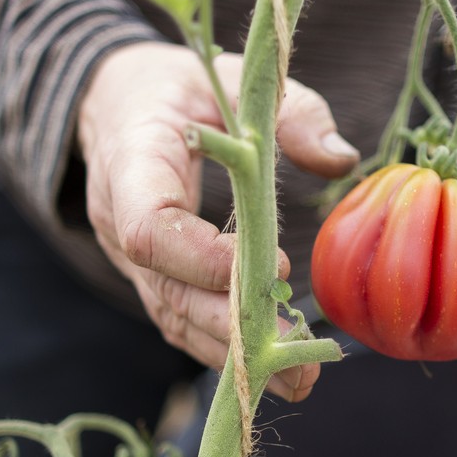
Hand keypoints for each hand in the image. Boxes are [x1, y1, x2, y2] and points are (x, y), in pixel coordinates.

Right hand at [78, 42, 357, 401]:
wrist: (116, 103)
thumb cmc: (182, 89)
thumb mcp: (233, 78)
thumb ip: (289, 110)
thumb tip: (341, 159)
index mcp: (130, 162)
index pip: (148, 227)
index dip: (203, 258)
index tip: (273, 268)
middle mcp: (118, 219)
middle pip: (166, 289)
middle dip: (231, 327)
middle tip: (295, 354)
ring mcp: (128, 257)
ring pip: (173, 316)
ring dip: (233, 352)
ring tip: (299, 378)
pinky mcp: (150, 276)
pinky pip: (179, 320)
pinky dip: (223, 347)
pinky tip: (274, 369)